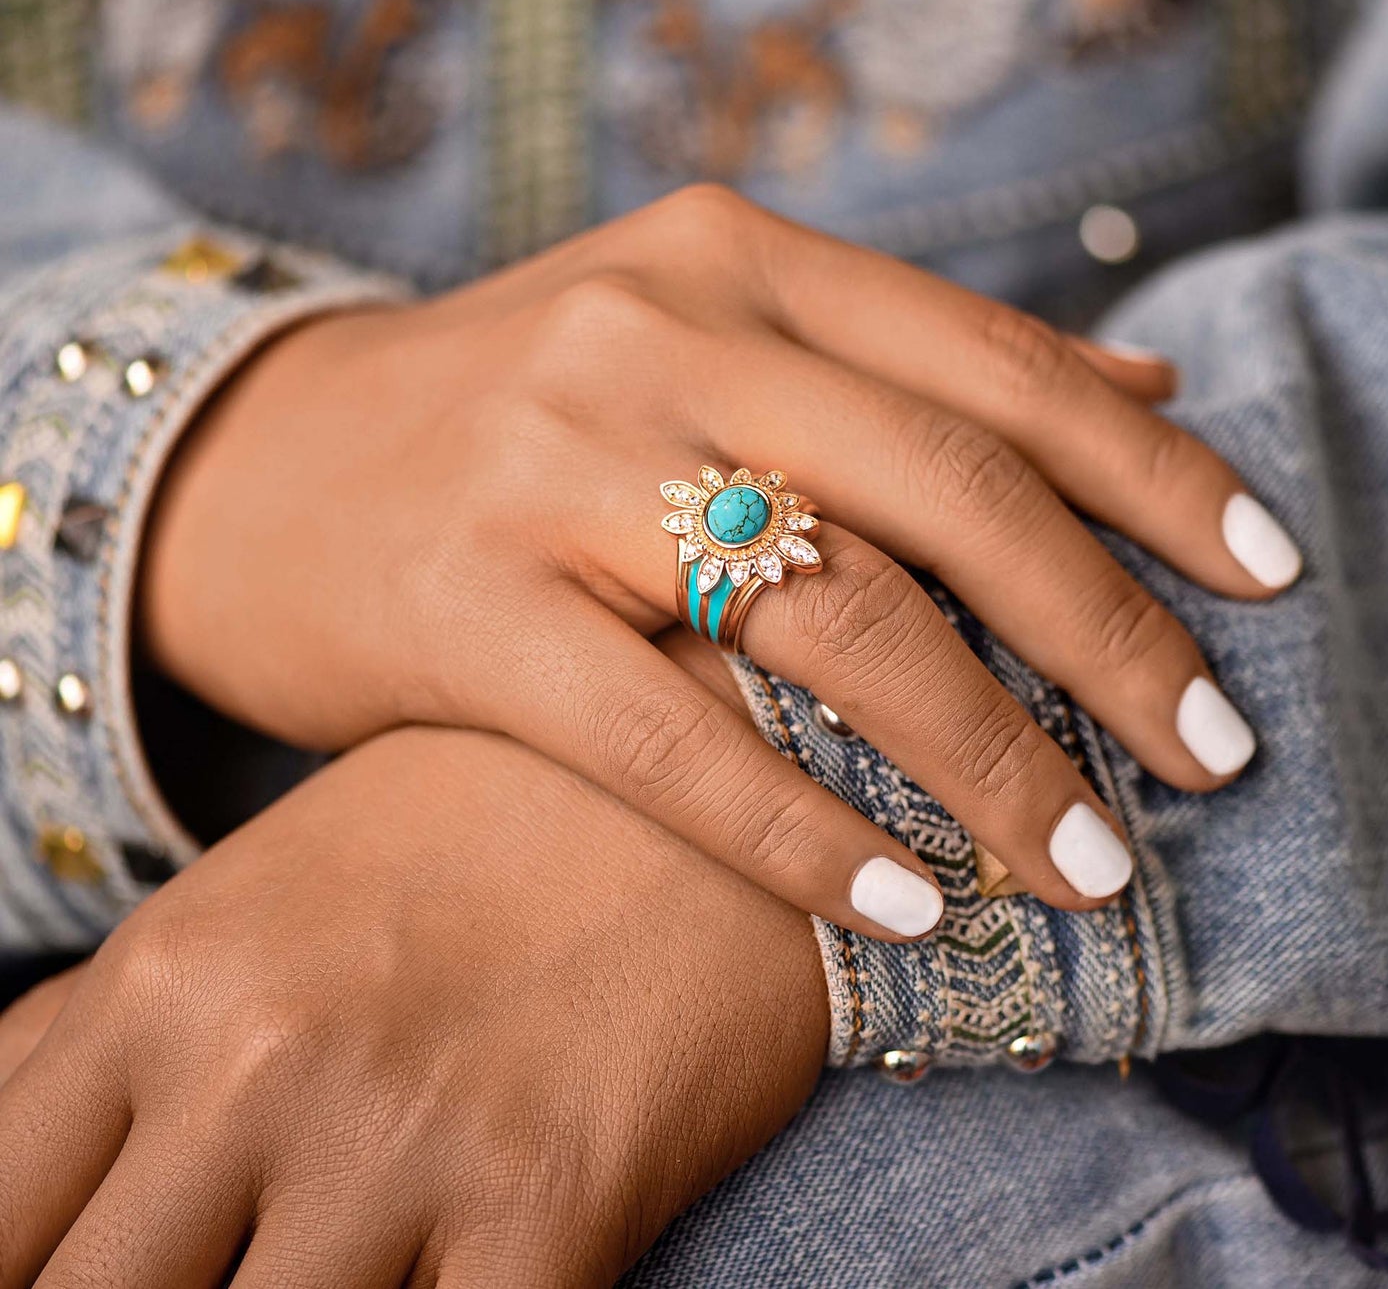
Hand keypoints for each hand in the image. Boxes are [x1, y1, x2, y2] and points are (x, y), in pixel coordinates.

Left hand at [0, 725, 827, 1286]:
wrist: (715, 754)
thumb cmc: (483, 825)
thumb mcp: (267, 889)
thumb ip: (111, 1033)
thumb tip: (8, 1125)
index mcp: (172, 980)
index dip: (16, 1281)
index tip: (81, 1276)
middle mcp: (263, 1059)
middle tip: (228, 1275)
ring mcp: (408, 1131)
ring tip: (347, 1277)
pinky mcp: (552, 1193)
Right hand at [139, 185, 1299, 931]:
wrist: (258, 465)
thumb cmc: (514, 415)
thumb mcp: (706, 335)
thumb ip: (910, 360)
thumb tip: (1136, 380)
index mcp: (730, 258)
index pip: (986, 361)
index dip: (1147, 468)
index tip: (1262, 570)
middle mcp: (651, 334)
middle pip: (938, 484)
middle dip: (1101, 628)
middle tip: (1214, 747)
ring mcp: (549, 463)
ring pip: (822, 612)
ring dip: (982, 751)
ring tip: (1090, 859)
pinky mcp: (460, 602)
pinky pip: (661, 734)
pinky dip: (795, 827)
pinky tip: (904, 904)